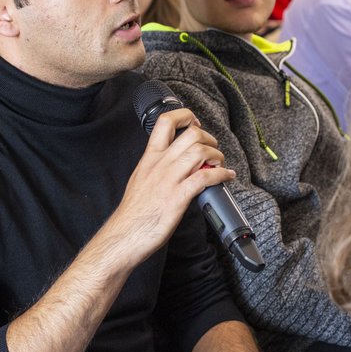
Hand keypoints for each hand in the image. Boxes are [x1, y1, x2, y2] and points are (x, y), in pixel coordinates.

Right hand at [104, 108, 234, 265]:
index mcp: (149, 158)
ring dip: (217, 155)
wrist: (124, 235)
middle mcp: (159, 165)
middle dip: (209, 138)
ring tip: (219, 163)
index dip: (185, 116)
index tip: (195, 123)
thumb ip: (156, 168)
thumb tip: (175, 164)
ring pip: (200, 151)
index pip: (165, 122)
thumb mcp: (140, 180)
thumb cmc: (133, 212)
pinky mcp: (177, 198)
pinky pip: (204, 178)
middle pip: (190, 134)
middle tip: (213, 148)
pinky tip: (226, 177)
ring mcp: (169, 180)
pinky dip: (221, 174)